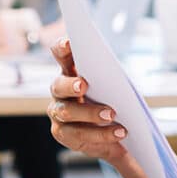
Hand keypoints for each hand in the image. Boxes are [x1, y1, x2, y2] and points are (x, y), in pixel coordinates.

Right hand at [47, 37, 128, 162]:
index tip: (69, 42)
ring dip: (90, 113)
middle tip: (83, 85)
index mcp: (70, 71)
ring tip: (112, 115)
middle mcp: (59, 90)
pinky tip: (119, 133)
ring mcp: (58, 112)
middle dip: (70, 84)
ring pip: (67, 112)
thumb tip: (118, 77)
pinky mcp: (63, 133)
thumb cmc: (112, 99)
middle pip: (59, 85)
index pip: (61, 55)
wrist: (113, 132)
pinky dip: (100, 134)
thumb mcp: (113, 86)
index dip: (61, 48)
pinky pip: (78, 135)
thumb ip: (110, 78)